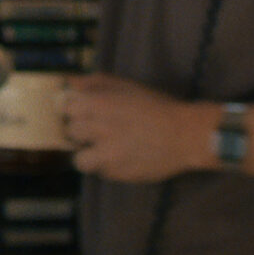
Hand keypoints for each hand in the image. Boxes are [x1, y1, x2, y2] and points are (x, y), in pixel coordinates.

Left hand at [62, 74, 212, 182]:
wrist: (186, 135)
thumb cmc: (157, 108)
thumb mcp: (127, 87)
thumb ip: (95, 83)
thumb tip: (68, 82)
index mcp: (99, 104)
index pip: (66, 108)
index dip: (77, 111)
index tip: (86, 113)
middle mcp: (98, 129)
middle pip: (71, 132)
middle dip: (83, 132)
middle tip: (100, 132)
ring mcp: (106, 153)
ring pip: (79, 159)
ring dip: (90, 155)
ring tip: (105, 151)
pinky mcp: (116, 173)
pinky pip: (100, 172)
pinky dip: (108, 167)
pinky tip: (123, 159)